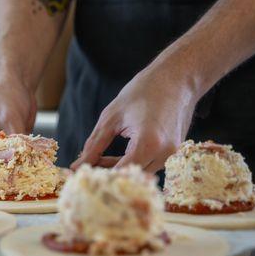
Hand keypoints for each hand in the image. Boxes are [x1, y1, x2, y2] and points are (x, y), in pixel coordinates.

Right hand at [0, 75, 36, 169]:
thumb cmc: (6, 94)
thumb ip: (15, 141)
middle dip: (10, 172)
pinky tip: (35, 161)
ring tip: (33, 168)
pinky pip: (15, 160)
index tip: (18, 177)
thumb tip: (22, 161)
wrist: (17, 82)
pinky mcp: (6, 148)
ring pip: (5, 167)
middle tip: (28, 174)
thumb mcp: (10, 118)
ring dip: (18, 168)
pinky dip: (24, 161)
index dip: (0, 174)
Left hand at [71, 68, 198, 172]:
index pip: (120, 172)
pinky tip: (115, 156)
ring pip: (139, 174)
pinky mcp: (173, 154)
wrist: (177, 78)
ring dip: (118, 169)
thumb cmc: (144, 91)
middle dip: (106, 174)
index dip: (98, 176)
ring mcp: (172, 155)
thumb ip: (94, 145)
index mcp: (149, 143)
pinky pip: (148, 166)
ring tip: (99, 158)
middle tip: (86, 166)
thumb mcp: (111, 116)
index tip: (79, 175)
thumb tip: (77, 166)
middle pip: (130, 177)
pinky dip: (131, 164)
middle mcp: (164, 154)